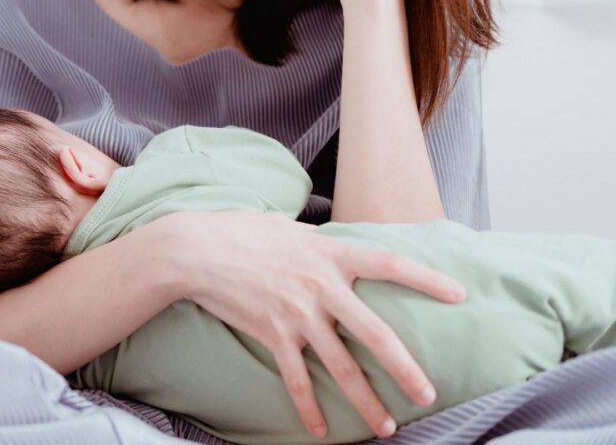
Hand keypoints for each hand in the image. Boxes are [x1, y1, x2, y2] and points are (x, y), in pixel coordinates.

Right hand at [161, 210, 466, 438]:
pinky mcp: (272, 333)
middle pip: (376, 335)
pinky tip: (320, 428)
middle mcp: (321, 287)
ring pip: (341, 366)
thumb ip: (319, 244)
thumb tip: (335, 251)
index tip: (459, 295)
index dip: (427, 279)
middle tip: (428, 396)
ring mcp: (297, 314)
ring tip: (386, 427)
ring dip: (365, 400)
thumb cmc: (240, 231)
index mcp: (330, 254)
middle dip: (406, 370)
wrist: (195, 250)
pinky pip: (296, 378)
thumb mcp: (289, 229)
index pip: (391, 264)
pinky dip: (308, 406)